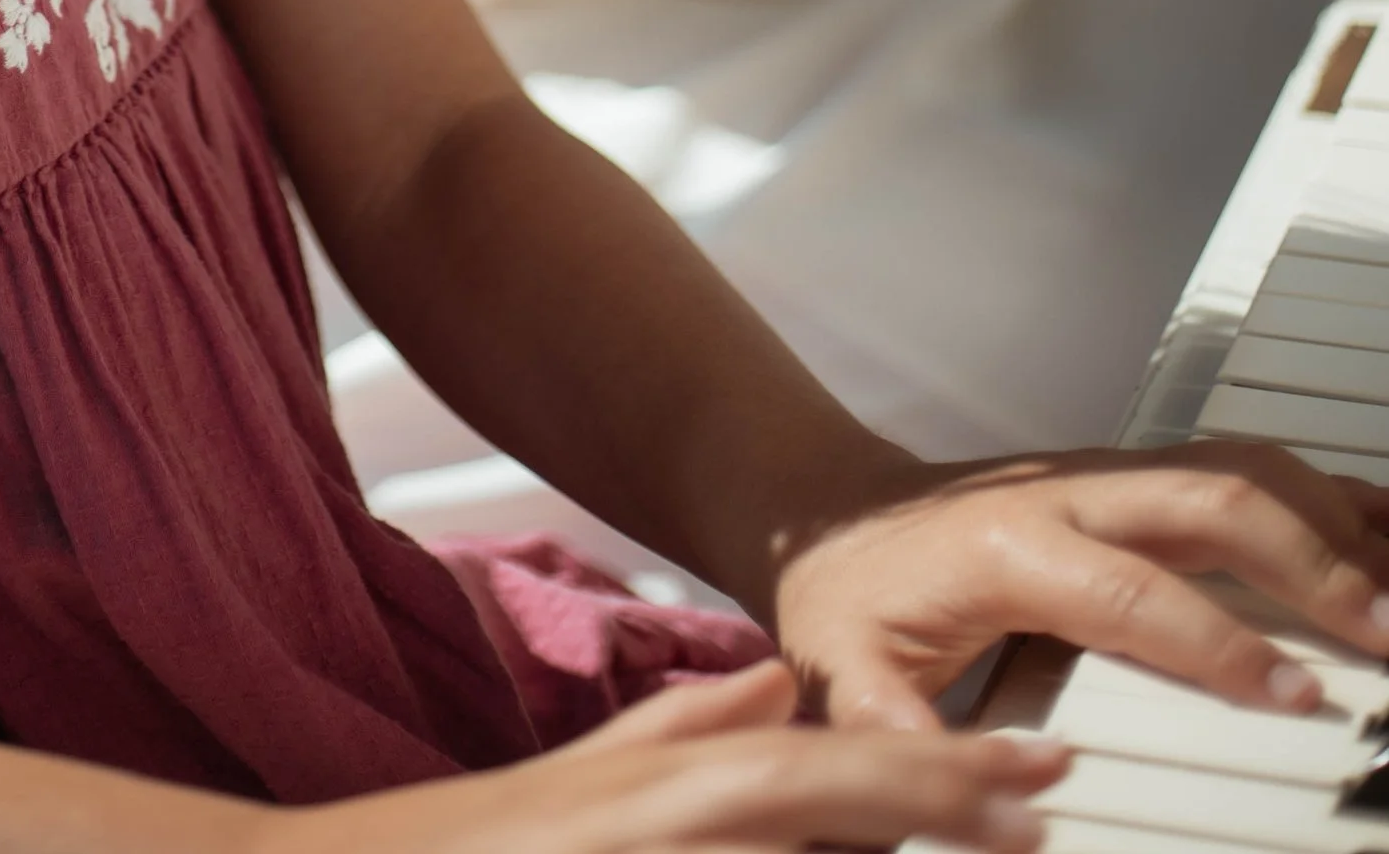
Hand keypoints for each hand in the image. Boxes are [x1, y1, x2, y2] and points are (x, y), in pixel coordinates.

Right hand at [293, 660, 1065, 849]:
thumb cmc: (476, 850)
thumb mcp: (592, 780)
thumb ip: (684, 730)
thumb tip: (778, 685)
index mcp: (693, 779)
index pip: (853, 763)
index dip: (956, 770)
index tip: (1046, 773)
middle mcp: (693, 816)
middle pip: (850, 800)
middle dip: (951, 804)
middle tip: (1043, 808)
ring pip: (811, 847)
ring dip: (888, 839)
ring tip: (994, 836)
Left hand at [775, 442, 1388, 730]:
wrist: (828, 511)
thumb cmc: (848, 600)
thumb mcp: (846, 676)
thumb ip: (906, 738)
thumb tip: (1001, 807)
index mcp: (1009, 548)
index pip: (1134, 592)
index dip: (1220, 645)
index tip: (1297, 695)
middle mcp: (1068, 493)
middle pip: (1211, 502)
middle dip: (1311, 566)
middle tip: (1387, 638)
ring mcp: (1105, 473)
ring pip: (1237, 469)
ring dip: (1330, 521)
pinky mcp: (1130, 475)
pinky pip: (1236, 465)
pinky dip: (1316, 492)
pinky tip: (1372, 526)